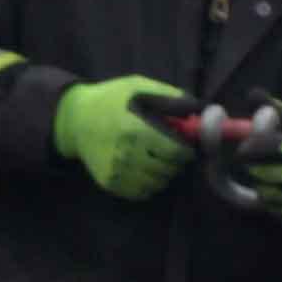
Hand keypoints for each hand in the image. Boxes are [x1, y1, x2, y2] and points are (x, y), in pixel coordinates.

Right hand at [50, 73, 195, 200]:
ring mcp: (116, 171)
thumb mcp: (141, 87)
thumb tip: (206, 111)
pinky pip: (140, 193)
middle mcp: (126, 155)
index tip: (185, 145)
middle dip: (176, 162)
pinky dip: (148, 185)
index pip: (176, 151)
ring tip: (158, 161)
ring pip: (156, 184)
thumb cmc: (111, 99)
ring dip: (163, 175)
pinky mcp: (109, 182)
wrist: (74, 119)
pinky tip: (144, 170)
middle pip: (168, 169)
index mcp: (137, 130)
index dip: (187, 150)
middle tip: (172, 152)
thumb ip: (173, 99)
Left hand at [223, 104, 281, 219]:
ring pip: (263, 190)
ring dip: (260, 182)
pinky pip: (273, 207)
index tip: (244, 147)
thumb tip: (252, 92)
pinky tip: (280, 188)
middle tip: (252, 161)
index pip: (265, 145)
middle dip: (251, 165)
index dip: (249, 146)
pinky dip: (270, 198)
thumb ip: (279, 110)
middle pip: (261, 170)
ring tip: (269, 173)